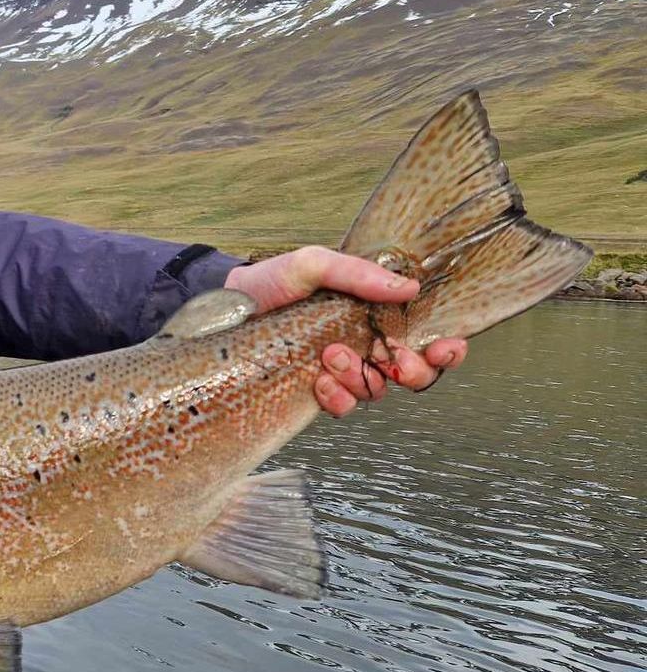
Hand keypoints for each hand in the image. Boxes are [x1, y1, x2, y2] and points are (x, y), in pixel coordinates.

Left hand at [224, 246, 466, 418]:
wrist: (224, 305)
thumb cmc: (271, 280)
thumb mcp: (313, 264)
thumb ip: (358, 274)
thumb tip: (410, 288)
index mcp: (372, 315)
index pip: (424, 337)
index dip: (446, 349)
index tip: (447, 347)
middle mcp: (363, 346)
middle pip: (412, 374)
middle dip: (413, 372)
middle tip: (395, 361)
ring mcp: (338, 371)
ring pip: (376, 390)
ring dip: (361, 377)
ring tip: (330, 354)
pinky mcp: (311, 392)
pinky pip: (342, 407)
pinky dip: (337, 397)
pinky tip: (317, 380)